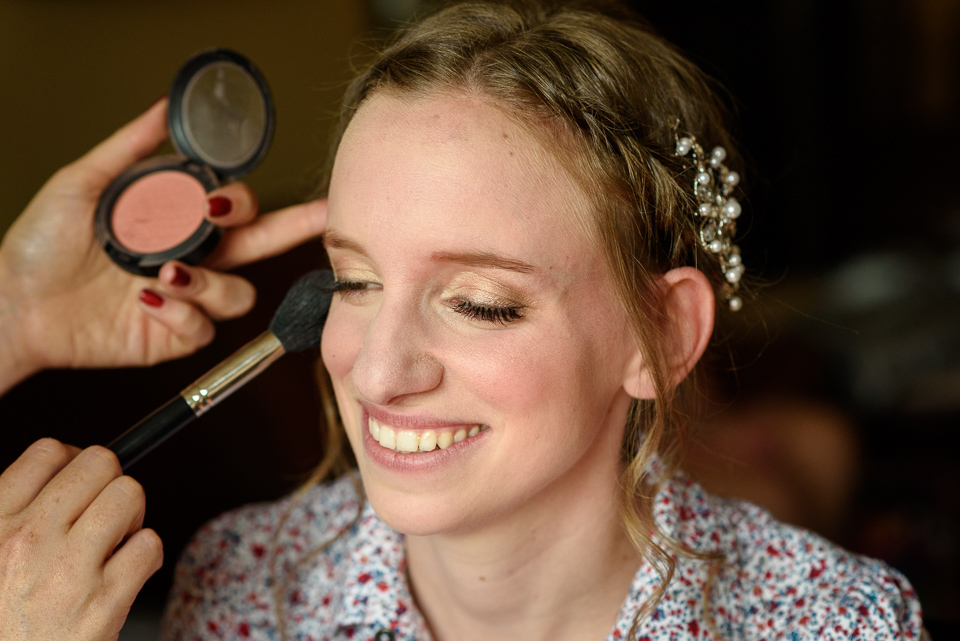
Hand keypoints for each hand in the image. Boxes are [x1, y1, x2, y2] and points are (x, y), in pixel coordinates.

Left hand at [0, 99, 327, 393]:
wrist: (15, 301)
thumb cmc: (41, 246)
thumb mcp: (83, 183)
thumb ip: (130, 147)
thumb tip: (162, 110)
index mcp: (178, 223)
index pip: (234, 209)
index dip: (246, 202)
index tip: (227, 199)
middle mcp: (193, 259)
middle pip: (263, 247)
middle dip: (298, 229)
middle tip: (318, 216)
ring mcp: (188, 300)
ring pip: (239, 296)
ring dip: (209, 284)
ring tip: (166, 272)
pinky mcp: (173, 336)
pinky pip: (204, 330)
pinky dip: (180, 314)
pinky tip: (147, 301)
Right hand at [0, 439, 160, 640]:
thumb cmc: (6, 614)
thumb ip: (21, 510)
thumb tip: (68, 469)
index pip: (49, 452)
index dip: (74, 460)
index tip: (80, 482)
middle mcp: (28, 540)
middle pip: (100, 464)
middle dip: (110, 483)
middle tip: (102, 513)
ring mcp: (68, 571)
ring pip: (130, 494)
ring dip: (131, 515)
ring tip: (114, 541)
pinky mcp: (104, 602)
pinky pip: (150, 544)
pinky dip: (145, 555)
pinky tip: (124, 572)